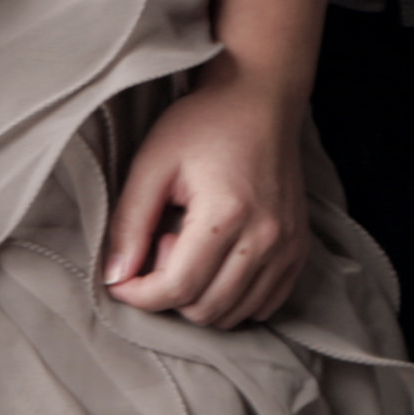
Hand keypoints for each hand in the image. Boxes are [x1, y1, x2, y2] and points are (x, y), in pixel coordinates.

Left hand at [101, 66, 312, 329]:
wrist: (259, 99)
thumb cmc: (203, 123)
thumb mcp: (153, 163)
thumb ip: (130, 222)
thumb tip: (115, 278)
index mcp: (227, 214)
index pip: (179, 288)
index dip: (140, 295)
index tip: (121, 280)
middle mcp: (266, 238)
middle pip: (206, 310)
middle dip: (170, 292)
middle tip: (163, 243)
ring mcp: (288, 247)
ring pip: (234, 314)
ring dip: (200, 297)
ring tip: (191, 246)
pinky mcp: (298, 250)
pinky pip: (263, 305)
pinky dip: (233, 299)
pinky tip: (216, 261)